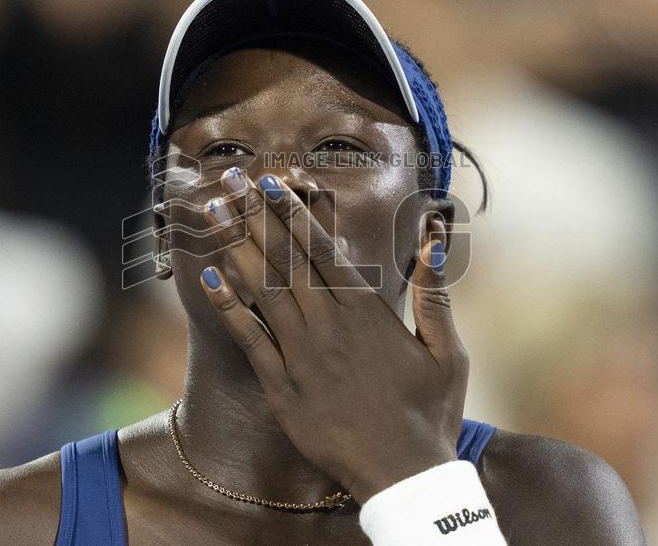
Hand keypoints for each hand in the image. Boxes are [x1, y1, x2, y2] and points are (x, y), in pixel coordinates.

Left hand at [199, 168, 468, 502]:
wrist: (404, 476)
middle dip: (256, 215)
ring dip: (237, 246)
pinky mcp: (283, 389)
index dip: (294, 213)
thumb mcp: (447, 351)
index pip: (323, 250)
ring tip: (215, 213)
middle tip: (230, 180)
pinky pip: (250, 340)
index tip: (272, 184)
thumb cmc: (431, 413)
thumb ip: (434, 293)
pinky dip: (229, 307)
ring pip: (263, 290)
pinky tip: (210, 277)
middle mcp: (330, 326)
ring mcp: (302, 357)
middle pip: (286, 259)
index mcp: (367, 311)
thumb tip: (434, 239)